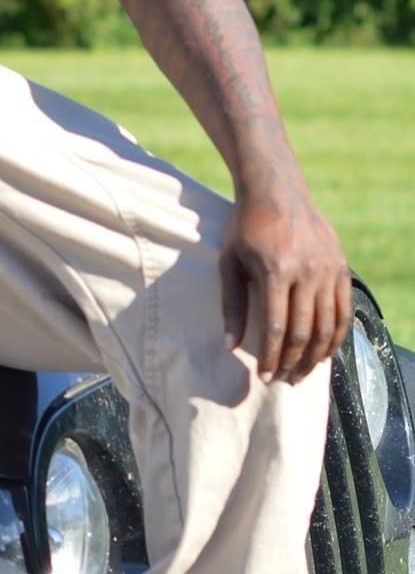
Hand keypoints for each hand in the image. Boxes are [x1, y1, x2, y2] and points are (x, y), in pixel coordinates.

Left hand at [220, 192, 350, 385]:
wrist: (277, 192)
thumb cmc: (245, 227)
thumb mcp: (230, 261)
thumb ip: (232, 304)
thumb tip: (229, 345)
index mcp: (275, 271)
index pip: (277, 327)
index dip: (272, 356)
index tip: (265, 376)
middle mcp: (307, 273)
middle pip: (304, 331)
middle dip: (293, 362)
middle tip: (284, 381)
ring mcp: (328, 271)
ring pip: (328, 326)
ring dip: (315, 355)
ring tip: (302, 373)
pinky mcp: (341, 269)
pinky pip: (343, 311)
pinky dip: (336, 336)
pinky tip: (324, 352)